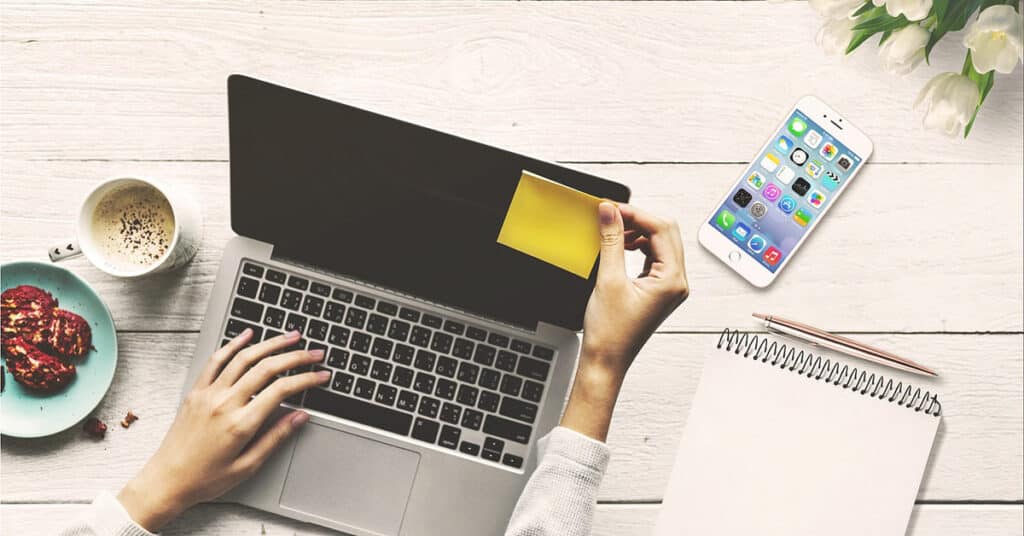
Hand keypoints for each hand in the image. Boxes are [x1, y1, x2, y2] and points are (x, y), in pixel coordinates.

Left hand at [117, 330, 329, 530]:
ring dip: (270, 344)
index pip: (282, 390)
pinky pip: (216, 360)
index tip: (321, 375)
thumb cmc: (204, 479)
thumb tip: (300, 417)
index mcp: (240, 423)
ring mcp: (208, 394)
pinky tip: (248, 335)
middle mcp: (224, 403)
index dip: (307, 379)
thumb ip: (275, 438)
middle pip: (267, 368)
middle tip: (314, 353)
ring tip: (290, 337)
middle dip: (295, 356)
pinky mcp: (196, 392)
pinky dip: (234, 344)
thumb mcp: (247, 466)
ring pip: (244, 358)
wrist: (165, 481)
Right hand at [561, 202, 688, 440]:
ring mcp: (669, 287)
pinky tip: (620, 246)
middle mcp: (677, 283)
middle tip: (612, 214)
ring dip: (638, 232)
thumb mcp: (608, 279)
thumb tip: (610, 212)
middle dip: (639, 219)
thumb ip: (612, 240)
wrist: (606, 361)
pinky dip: (638, 246)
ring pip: (660, 243)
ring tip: (613, 230)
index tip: (612, 208)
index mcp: (673, 281)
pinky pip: (654, 257)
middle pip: (665, 233)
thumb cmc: (611, 333)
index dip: (636, 214)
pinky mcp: (658, 290)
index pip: (661, 230)